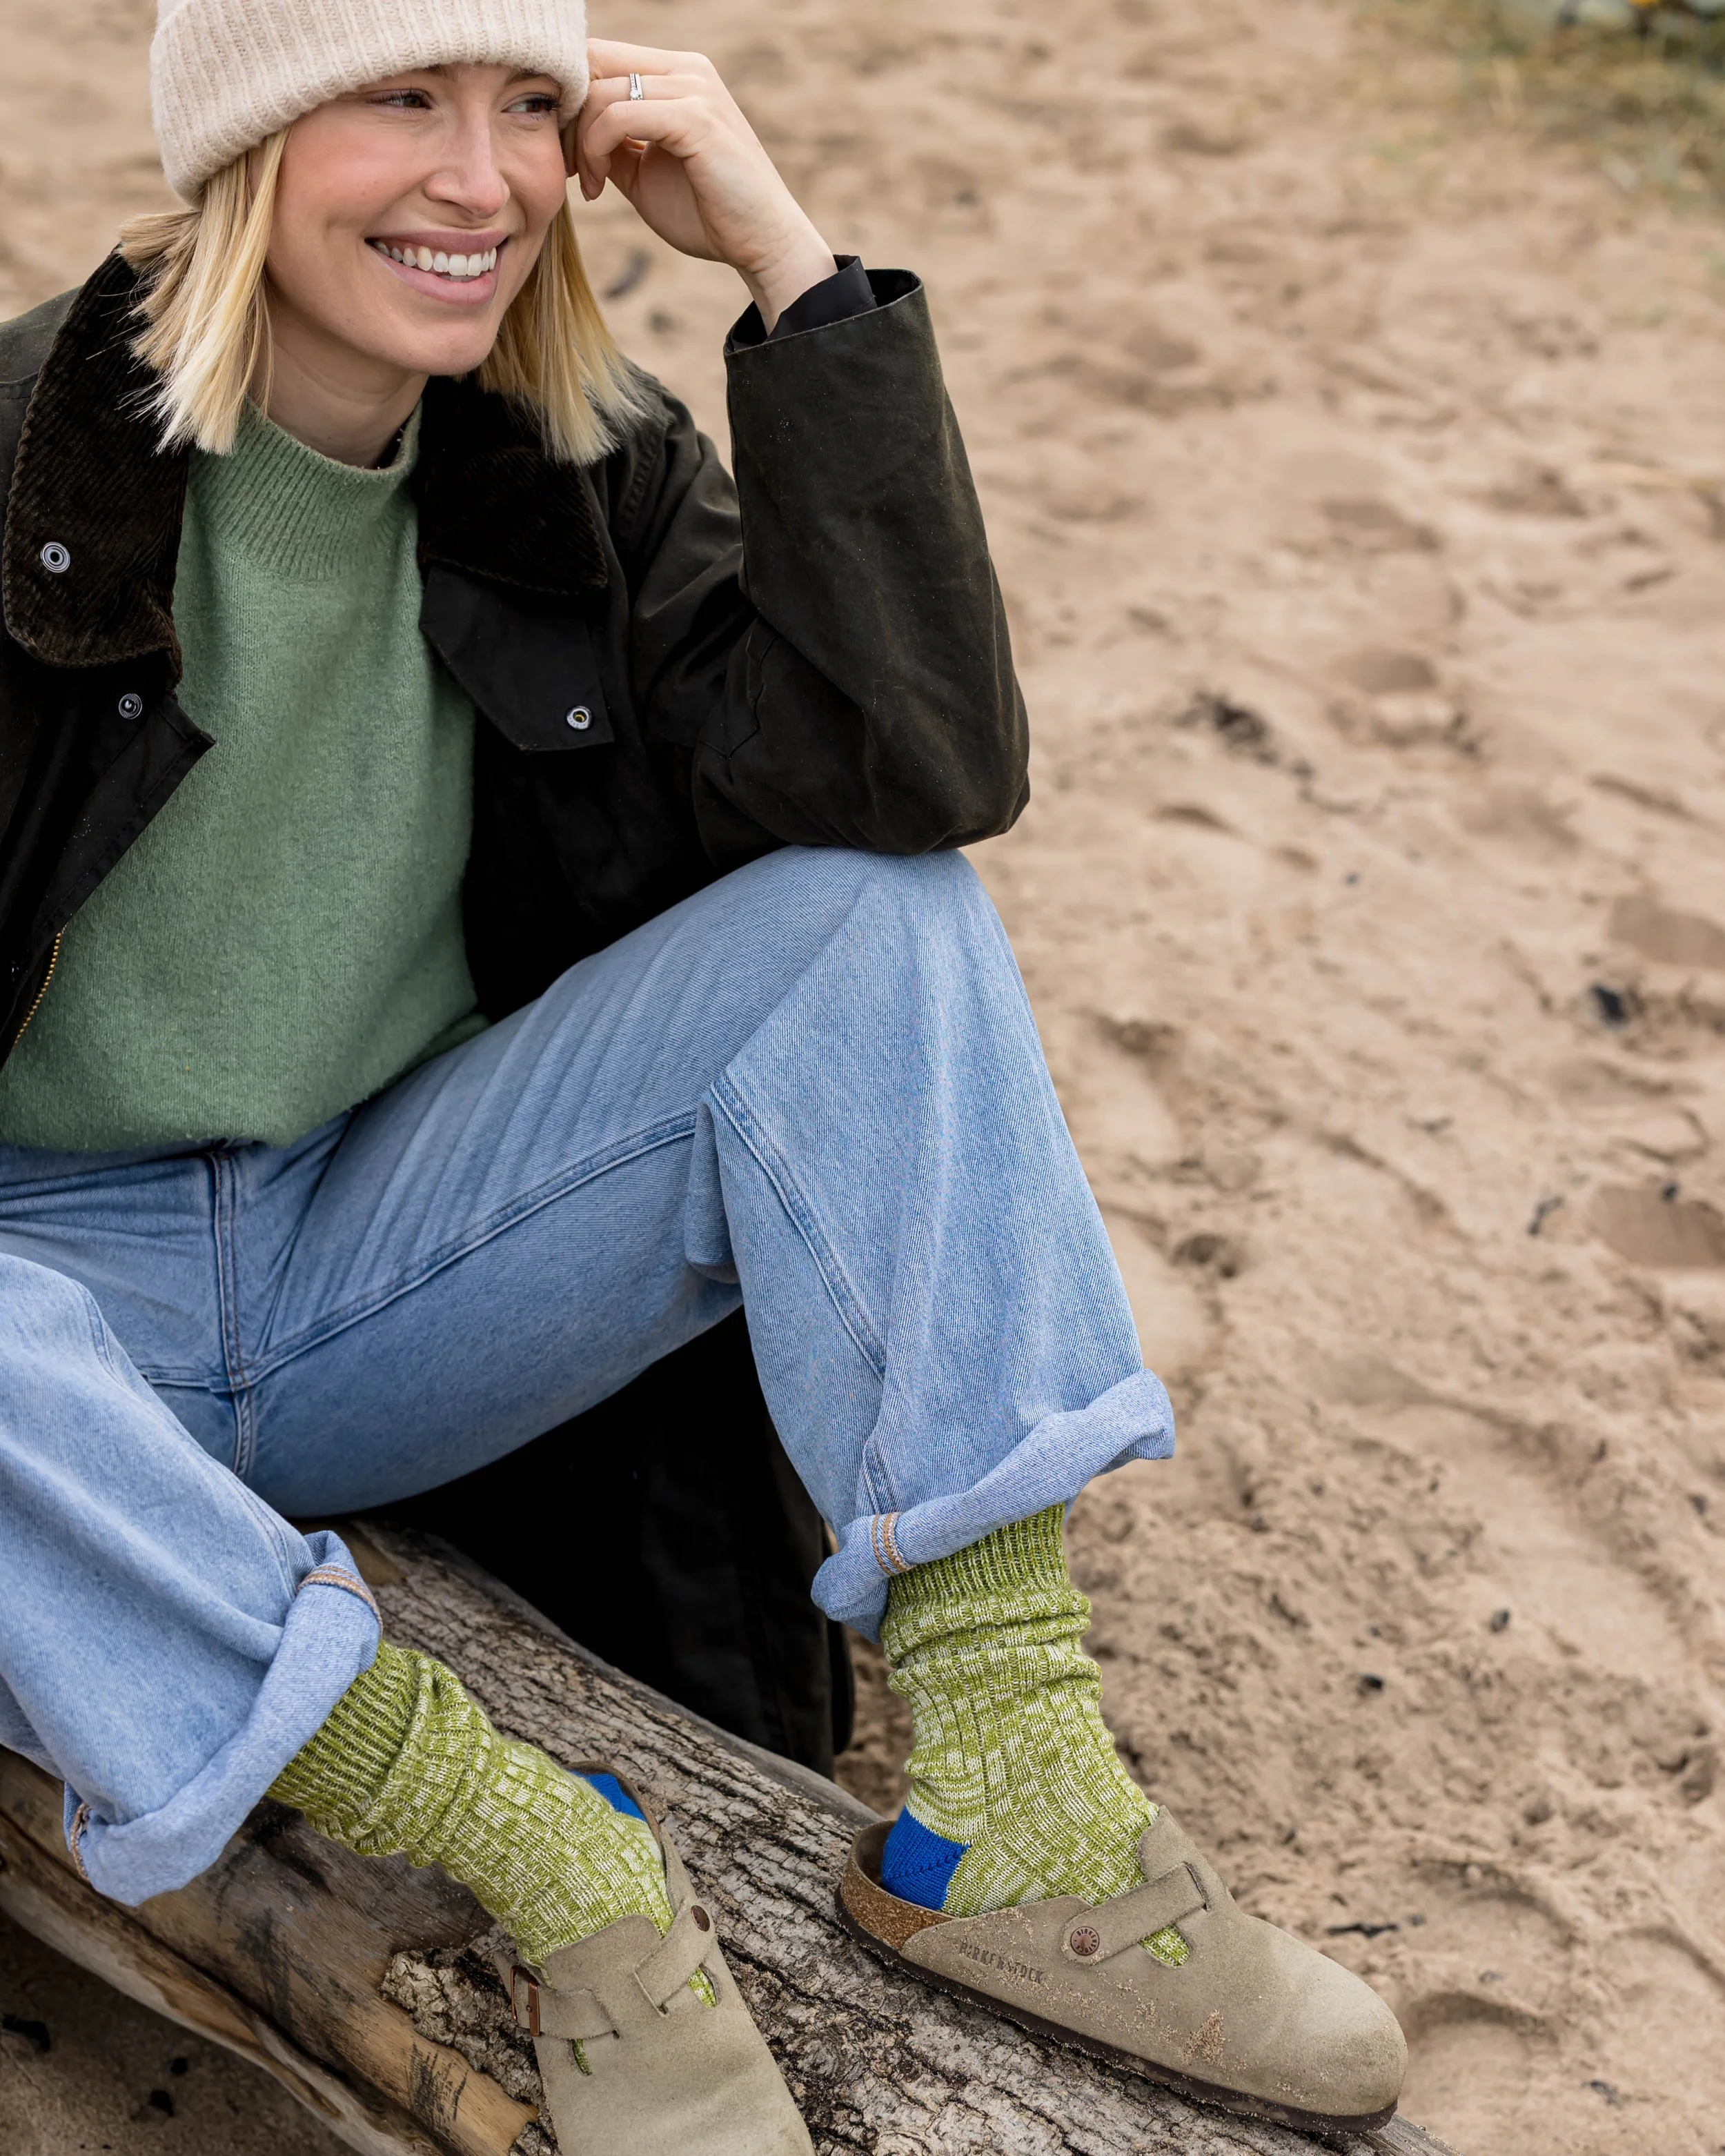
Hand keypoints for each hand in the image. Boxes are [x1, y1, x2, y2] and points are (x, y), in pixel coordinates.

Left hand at [574, 42, 837, 330]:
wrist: (761, 244)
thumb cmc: (708, 213)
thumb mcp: (644, 172)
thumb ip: (613, 143)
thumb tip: (570, 130)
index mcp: (677, 75)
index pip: (600, 57)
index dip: (569, 101)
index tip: (567, 154)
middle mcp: (686, 69)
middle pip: (593, 64)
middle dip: (568, 118)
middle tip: (569, 170)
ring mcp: (693, 88)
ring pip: (601, 93)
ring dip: (581, 144)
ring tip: (591, 186)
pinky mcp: (696, 117)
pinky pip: (619, 117)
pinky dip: (596, 151)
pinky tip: (601, 188)